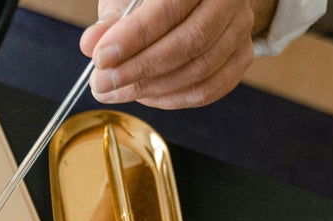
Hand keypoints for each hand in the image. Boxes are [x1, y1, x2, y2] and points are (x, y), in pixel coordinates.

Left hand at [80, 0, 256, 108]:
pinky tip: (145, 96)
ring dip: (151, 89)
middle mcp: (228, 0)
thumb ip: (112, 20)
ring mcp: (239, 29)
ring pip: (200, 70)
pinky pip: (210, 89)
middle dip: (139, 70)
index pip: (170, 7)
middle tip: (103, 84)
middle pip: (190, 43)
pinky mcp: (241, 56)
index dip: (134, 37)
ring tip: (115, 91)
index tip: (102, 58)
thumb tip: (91, 44)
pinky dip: (173, 99)